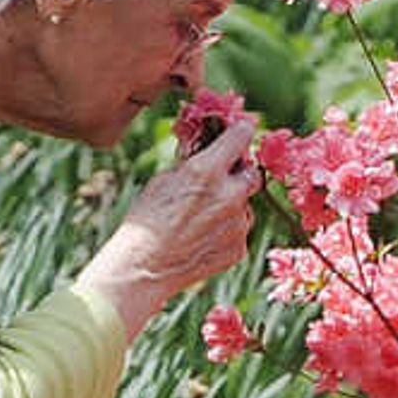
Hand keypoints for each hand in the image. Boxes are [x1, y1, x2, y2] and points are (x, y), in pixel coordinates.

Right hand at [83, 112, 265, 336]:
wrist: (144, 267)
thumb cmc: (146, 221)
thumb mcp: (163, 180)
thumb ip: (192, 164)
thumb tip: (207, 151)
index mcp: (208, 170)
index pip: (241, 136)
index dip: (242, 130)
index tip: (242, 129)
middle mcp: (230, 195)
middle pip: (252, 174)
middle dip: (239, 174)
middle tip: (222, 179)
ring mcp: (238, 224)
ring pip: (245, 206)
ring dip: (231, 206)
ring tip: (200, 219)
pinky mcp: (239, 248)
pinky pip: (239, 231)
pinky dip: (226, 231)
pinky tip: (201, 238)